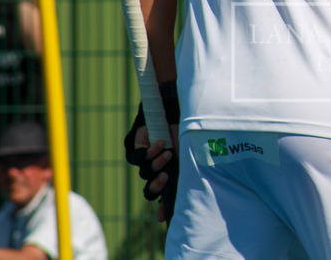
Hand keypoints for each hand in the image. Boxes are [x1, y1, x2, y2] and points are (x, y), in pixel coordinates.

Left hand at [124, 99, 179, 222]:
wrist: (175, 112)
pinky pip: (140, 158)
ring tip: (168, 153)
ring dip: (157, 165)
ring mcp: (147, 162)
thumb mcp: (190, 155)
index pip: (164, 198)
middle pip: (149, 190)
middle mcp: (158, 172)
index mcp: (171, 176)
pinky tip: (160, 143)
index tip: (162, 219)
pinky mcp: (137, 151)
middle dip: (156, 186)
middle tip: (166, 177)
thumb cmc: (187, 133)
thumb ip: (188, 172)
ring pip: (145, 174)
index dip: (162, 209)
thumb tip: (193, 190)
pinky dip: (151, 152)